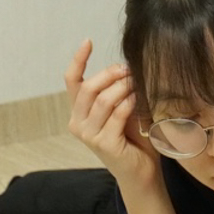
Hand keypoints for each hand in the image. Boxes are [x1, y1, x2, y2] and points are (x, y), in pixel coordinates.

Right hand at [66, 39, 159, 190]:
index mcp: (79, 112)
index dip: (78, 60)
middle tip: (129, 69)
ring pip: (102, 100)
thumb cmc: (134, 140)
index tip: (88, 41)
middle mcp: (78, 123)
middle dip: (110, 74)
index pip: (72, 81)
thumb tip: (127, 66)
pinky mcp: (104, 143)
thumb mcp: (124, 111)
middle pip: (88, 88)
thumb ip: (119, 93)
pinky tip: (138, 99)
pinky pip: (116, 115)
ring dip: (122, 88)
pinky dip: (129, 103)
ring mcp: (89, 135)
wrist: (141, 172)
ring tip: (138, 83)